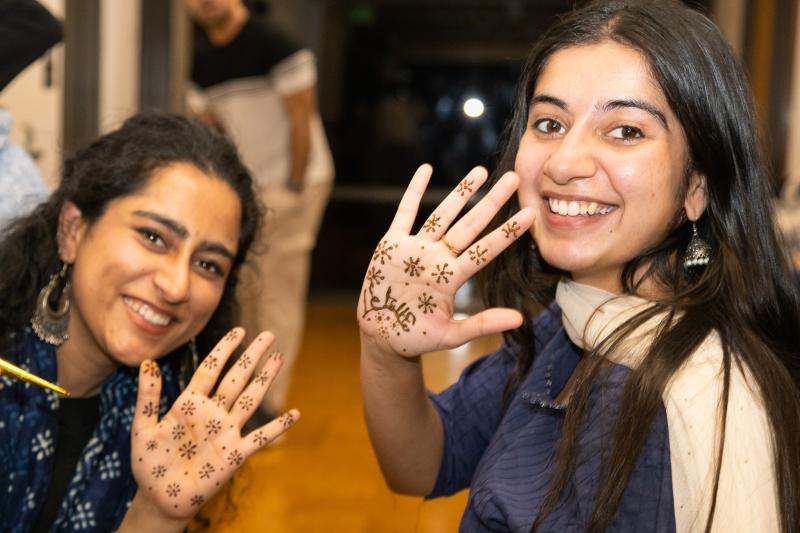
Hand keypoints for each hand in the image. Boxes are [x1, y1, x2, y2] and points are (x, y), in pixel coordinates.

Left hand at [130, 329, 298, 519]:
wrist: (160, 498)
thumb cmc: (149, 465)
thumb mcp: (142, 428)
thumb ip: (148, 396)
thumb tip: (147, 363)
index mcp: (190, 403)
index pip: (211, 369)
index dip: (225, 349)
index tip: (239, 331)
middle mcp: (212, 413)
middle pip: (236, 378)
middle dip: (252, 356)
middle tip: (269, 335)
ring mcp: (226, 432)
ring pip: (250, 399)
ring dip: (265, 379)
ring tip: (279, 358)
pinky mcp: (235, 454)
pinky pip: (260, 437)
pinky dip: (277, 426)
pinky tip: (295, 414)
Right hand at [357, 164, 533, 357]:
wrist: (383, 335)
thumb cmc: (417, 336)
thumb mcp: (451, 335)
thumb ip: (482, 324)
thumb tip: (520, 320)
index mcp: (453, 277)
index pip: (486, 250)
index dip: (507, 233)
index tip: (530, 214)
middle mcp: (438, 257)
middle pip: (469, 225)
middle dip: (491, 202)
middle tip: (514, 178)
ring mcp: (416, 249)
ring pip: (442, 215)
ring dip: (460, 192)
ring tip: (481, 170)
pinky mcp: (392, 245)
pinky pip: (405, 213)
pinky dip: (414, 191)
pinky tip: (426, 169)